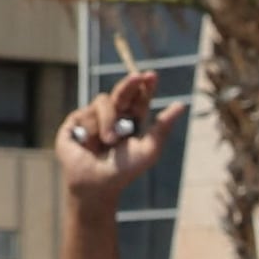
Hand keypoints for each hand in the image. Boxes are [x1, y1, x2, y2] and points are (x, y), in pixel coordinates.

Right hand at [60, 69, 170, 206]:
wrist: (95, 183)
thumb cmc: (124, 171)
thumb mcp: (149, 149)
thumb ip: (162, 127)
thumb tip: (181, 104)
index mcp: (132, 121)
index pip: (139, 99)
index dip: (145, 86)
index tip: (151, 76)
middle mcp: (113, 116)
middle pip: (122, 91)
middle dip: (129, 83)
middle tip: (138, 77)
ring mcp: (94, 117)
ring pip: (104, 101)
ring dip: (108, 122)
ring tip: (108, 143)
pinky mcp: (76, 120)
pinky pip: (87, 112)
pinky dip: (92, 129)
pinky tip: (89, 144)